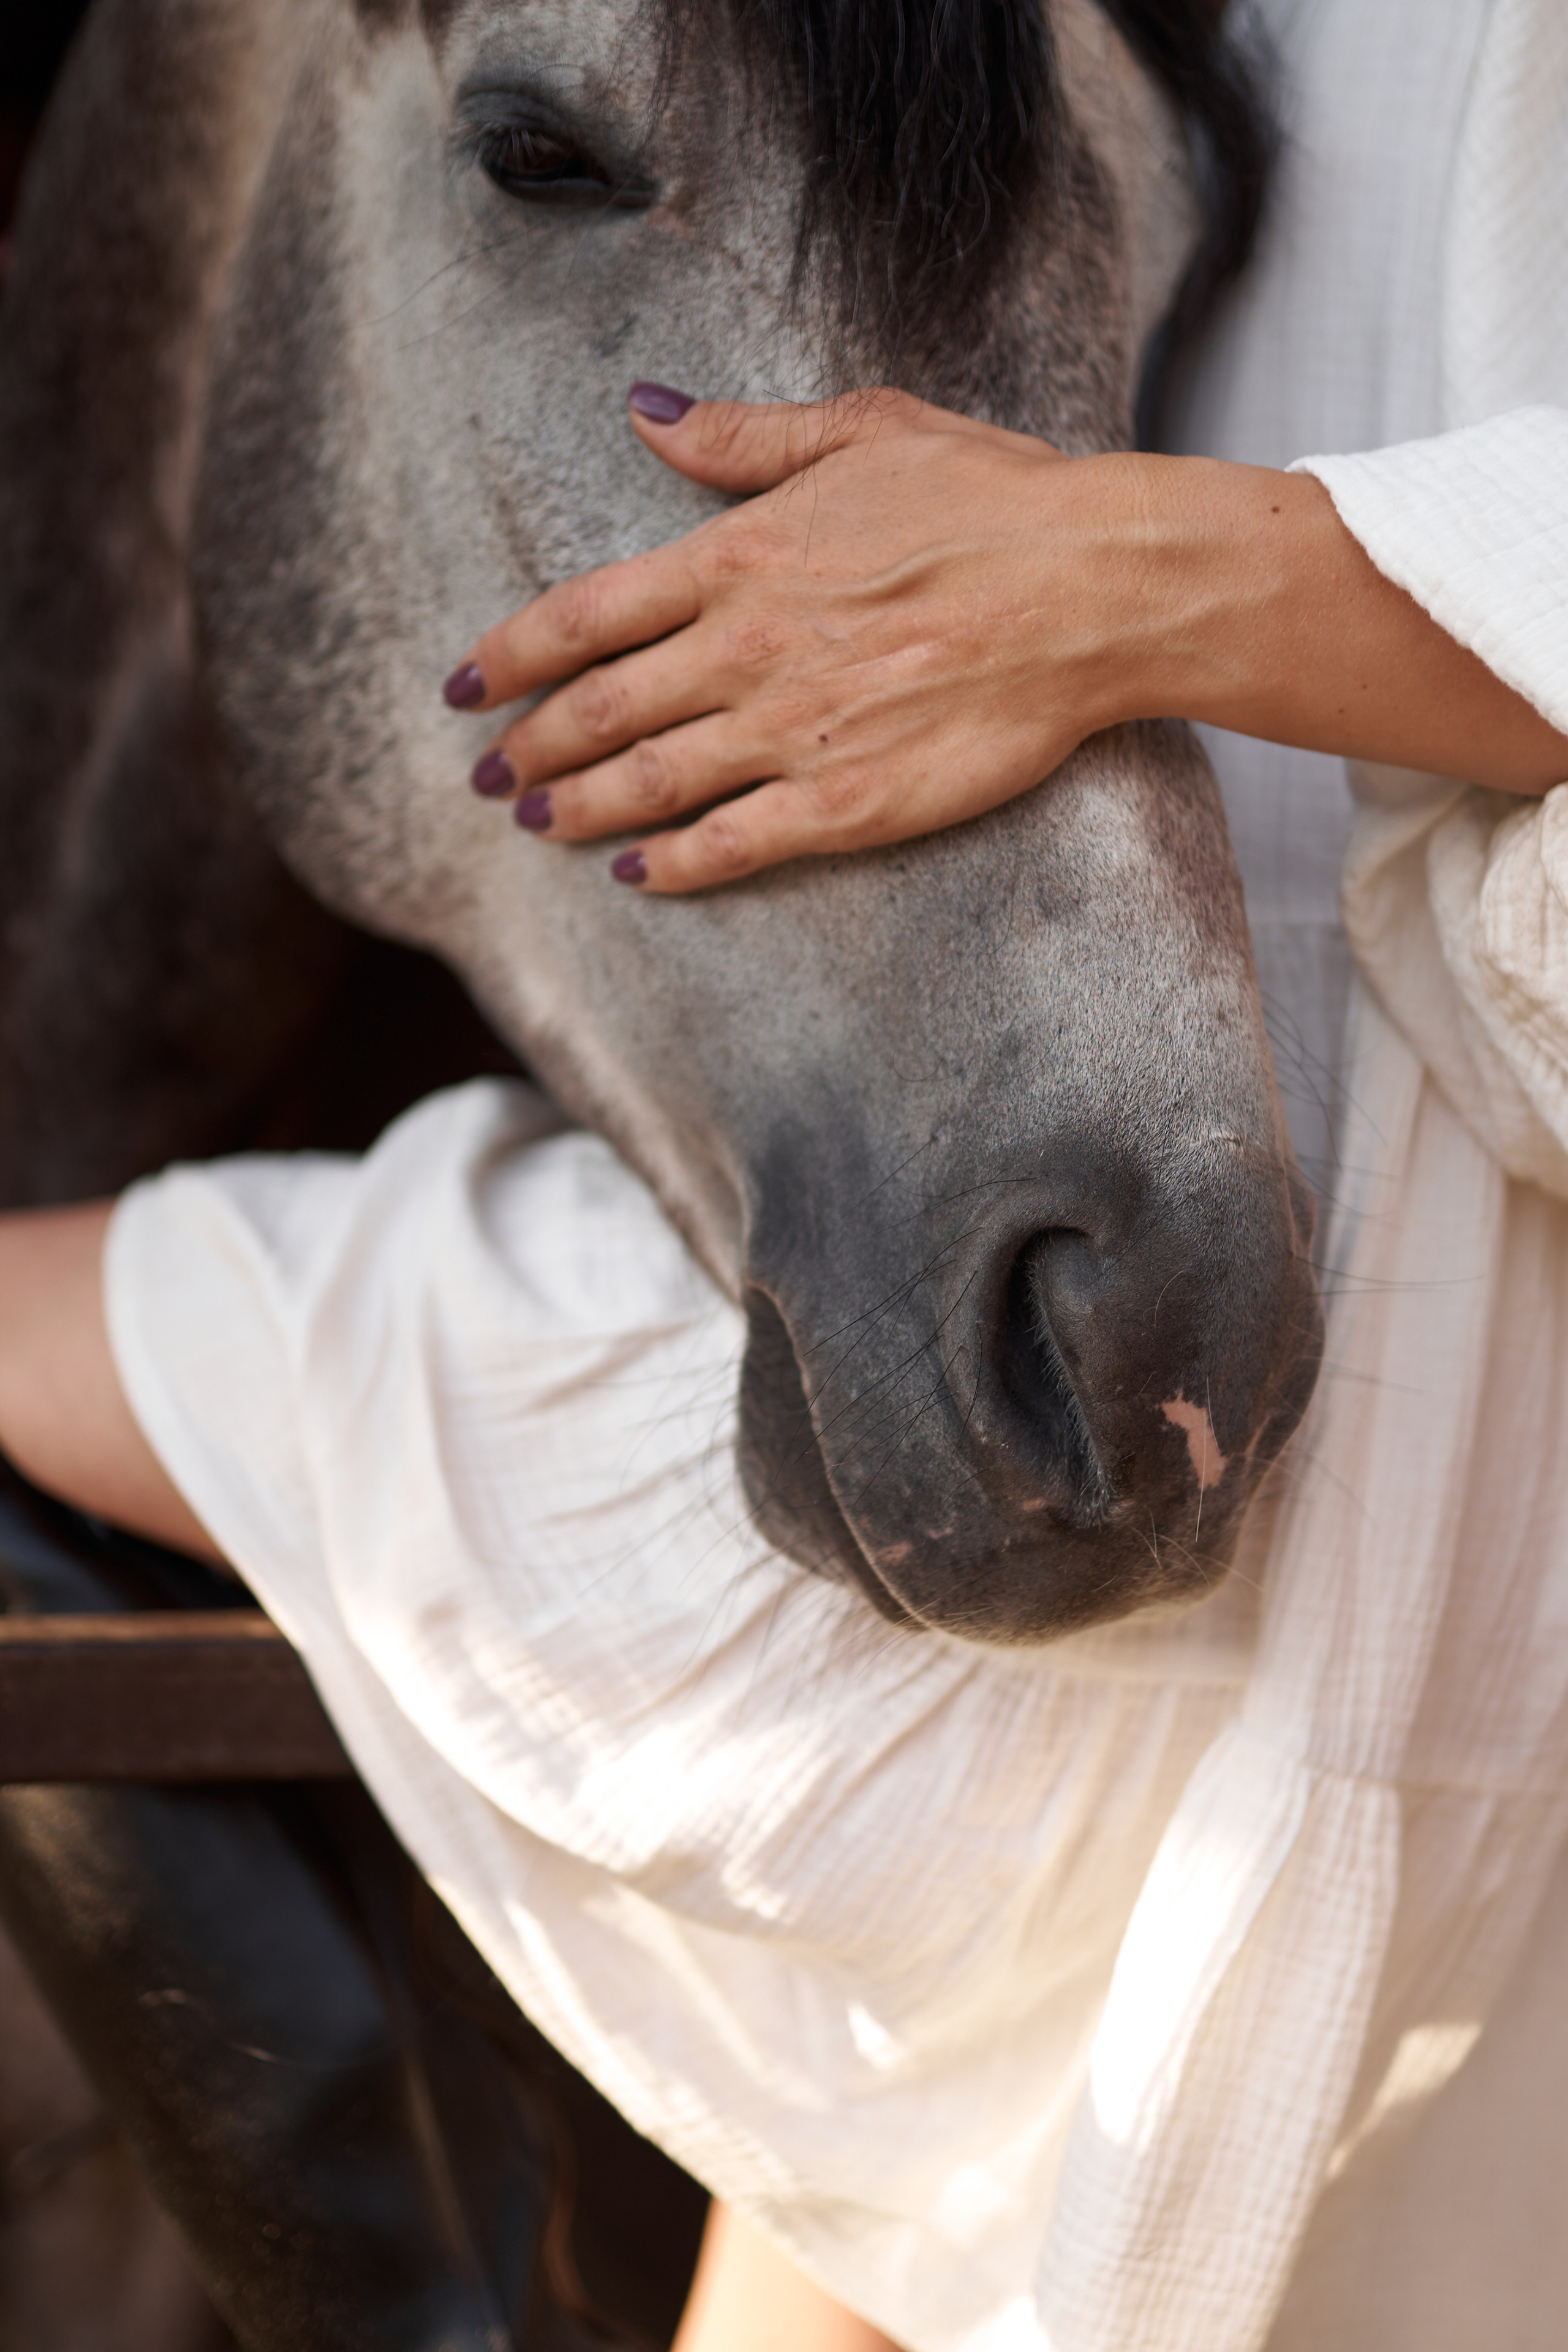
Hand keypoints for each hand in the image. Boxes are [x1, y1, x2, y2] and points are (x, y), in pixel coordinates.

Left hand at [444, 387, 1567, 893]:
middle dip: (529, 749)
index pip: (582, 617)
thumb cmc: (992, 499)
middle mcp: (745, 651)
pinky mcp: (846, 806)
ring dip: (580, 810)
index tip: (460, 687)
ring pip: (649, 783)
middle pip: (598, 711)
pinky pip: (733, 844)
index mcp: (737, 558)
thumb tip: (647, 412)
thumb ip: (743, 437)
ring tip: (539, 827)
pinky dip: (674, 866)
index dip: (507, 659)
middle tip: (486, 778)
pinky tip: (639, 874)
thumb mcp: (862, 429)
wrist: (1095, 587)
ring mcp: (791, 735)